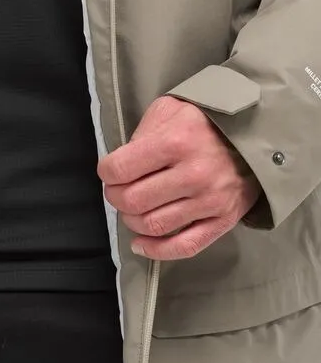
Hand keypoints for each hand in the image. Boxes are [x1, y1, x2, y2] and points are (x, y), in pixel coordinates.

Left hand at [96, 95, 262, 260]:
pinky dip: (156, 250)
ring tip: (133, 210)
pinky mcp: (224, 221)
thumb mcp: (168, 111)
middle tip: (118, 191)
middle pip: (132, 201)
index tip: (109, 171)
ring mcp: (211, 201)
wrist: (256, 135)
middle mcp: (194, 174)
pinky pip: (184, 247)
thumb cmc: (203, 121)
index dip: (106, 173)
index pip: (119, 169)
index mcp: (175, 143)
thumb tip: (120, 166)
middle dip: (115, 198)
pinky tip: (141, 244)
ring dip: (132, 221)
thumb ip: (140, 135)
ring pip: (153, 226)